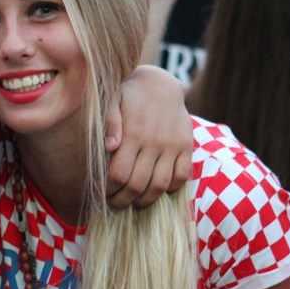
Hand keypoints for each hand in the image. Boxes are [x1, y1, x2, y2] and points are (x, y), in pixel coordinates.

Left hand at [106, 65, 192, 207]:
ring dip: (145, 200)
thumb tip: (109, 146)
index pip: (119, 174)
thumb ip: (109, 122)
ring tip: (134, 201)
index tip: (103, 194)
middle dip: (123, 200)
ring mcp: (173, 145)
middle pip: (138, 184)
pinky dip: (170, 189)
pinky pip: (181, 177)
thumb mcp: (113, 100)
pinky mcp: (186, 146)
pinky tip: (157, 188)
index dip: (109, 189)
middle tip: (115, 204)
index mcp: (133, 132)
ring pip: (160, 185)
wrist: (161, 84)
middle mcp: (155, 141)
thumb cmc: (129, 95)